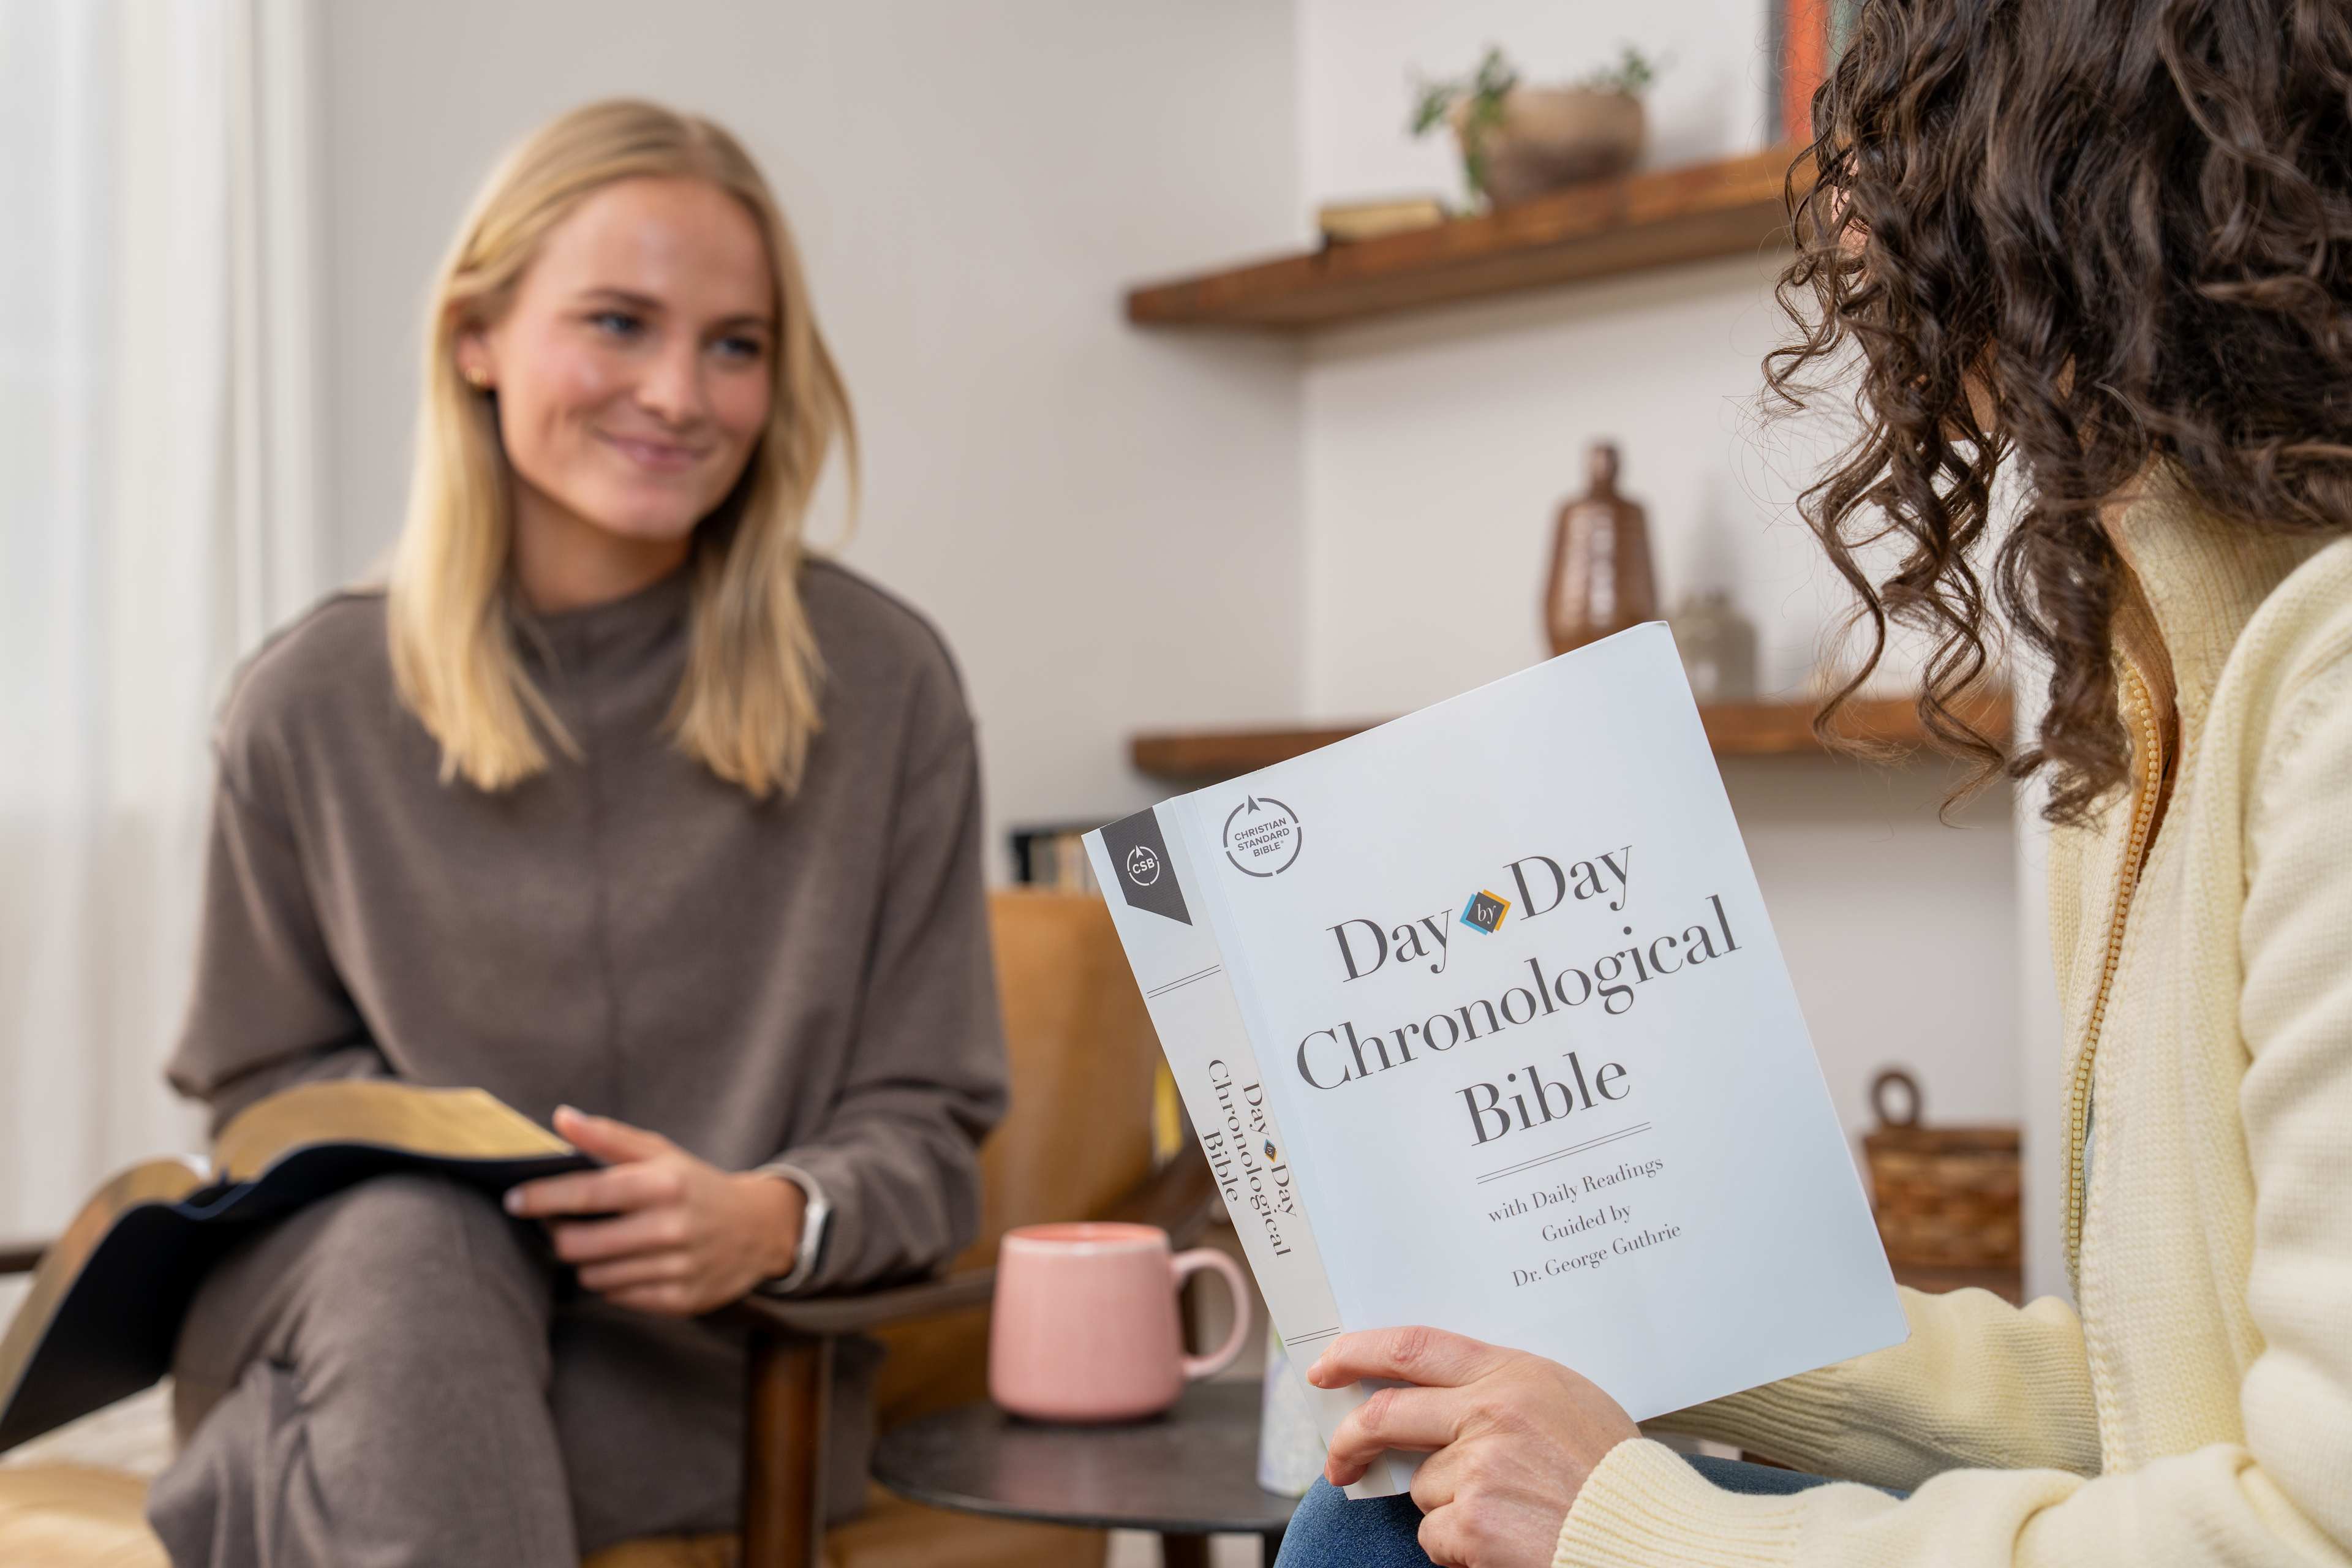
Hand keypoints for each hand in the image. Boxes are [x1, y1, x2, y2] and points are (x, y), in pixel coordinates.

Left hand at [503, 1105, 804, 1315]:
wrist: (758, 1229)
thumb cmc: (696, 1185)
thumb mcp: (662, 1153)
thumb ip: (609, 1137)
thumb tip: (560, 1118)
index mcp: (663, 1184)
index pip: (587, 1194)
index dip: (543, 1198)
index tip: (514, 1200)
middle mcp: (670, 1227)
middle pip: (579, 1246)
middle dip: (559, 1236)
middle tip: (562, 1225)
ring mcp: (676, 1268)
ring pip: (593, 1276)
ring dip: (586, 1260)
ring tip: (601, 1242)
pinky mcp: (679, 1300)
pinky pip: (617, 1296)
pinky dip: (612, 1281)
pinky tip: (627, 1263)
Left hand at [1308, 1326, 1638, 1567]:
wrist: (1647, 1537)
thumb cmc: (1612, 1473)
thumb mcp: (1565, 1402)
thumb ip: (1502, 1391)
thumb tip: (1434, 1399)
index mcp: (1512, 1374)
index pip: (1413, 1347)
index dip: (1358, 1352)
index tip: (1327, 1365)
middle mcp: (1488, 1413)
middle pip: (1385, 1414)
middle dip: (1350, 1440)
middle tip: (1339, 1462)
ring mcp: (1477, 1469)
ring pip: (1422, 1485)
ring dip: (1449, 1506)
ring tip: (1509, 1511)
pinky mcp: (1471, 1523)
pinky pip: (1435, 1535)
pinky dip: (1459, 1546)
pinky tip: (1506, 1540)